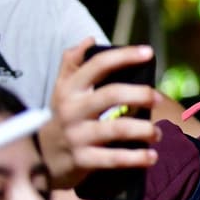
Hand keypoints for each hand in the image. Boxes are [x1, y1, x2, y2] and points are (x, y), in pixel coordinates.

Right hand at [40, 39, 160, 188]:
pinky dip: (136, 158)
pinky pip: (114, 158)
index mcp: (70, 89)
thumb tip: (90, 39)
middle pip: (111, 95)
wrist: (40, 157)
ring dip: (144, 129)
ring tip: (157, 133)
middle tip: (158, 99)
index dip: (124, 56)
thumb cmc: (62, 117)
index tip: (149, 52)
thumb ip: (73, 64)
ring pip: (116, 128)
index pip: (98, 65)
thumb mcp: (62, 90)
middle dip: (140, 94)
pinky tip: (152, 157)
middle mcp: (72, 110)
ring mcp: (77, 136)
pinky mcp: (83, 160)